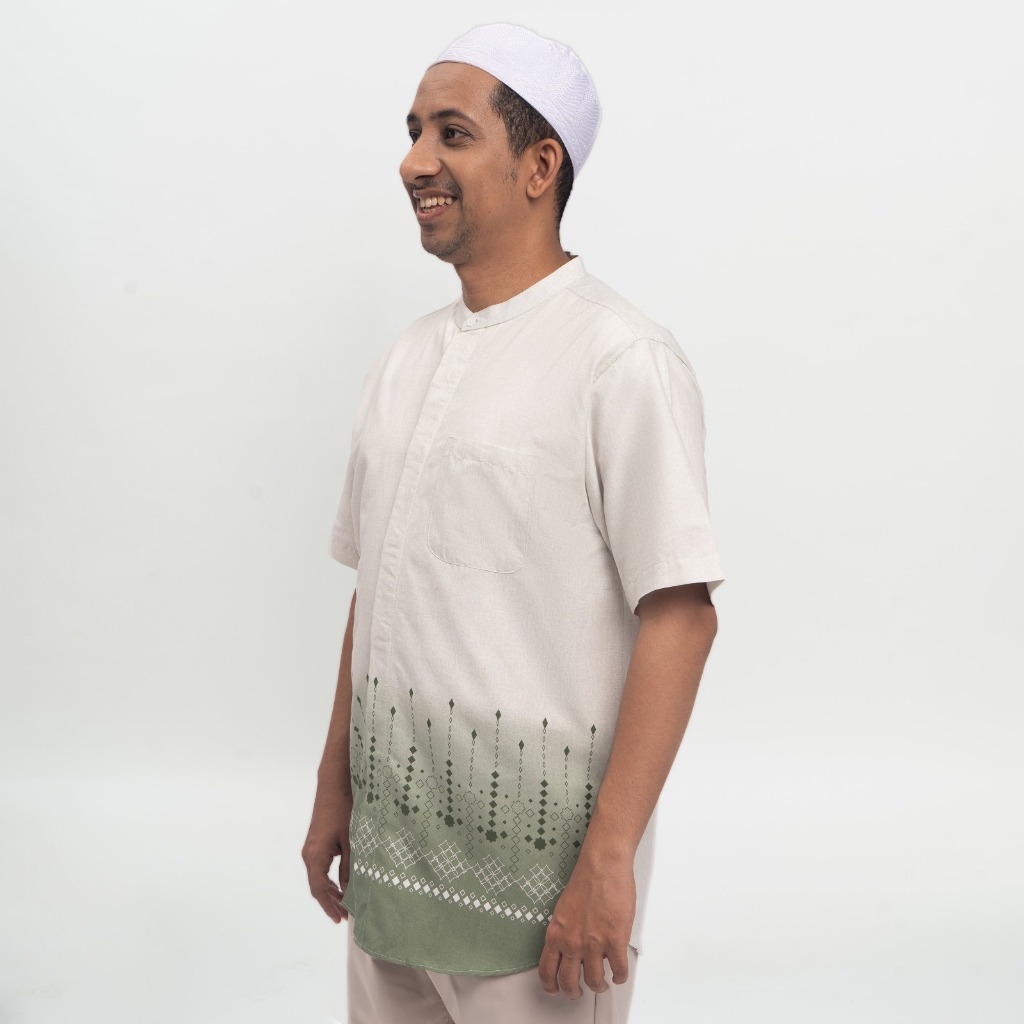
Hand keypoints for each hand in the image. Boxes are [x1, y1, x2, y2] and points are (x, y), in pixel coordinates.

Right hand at [301, 784, 353, 922]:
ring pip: (318, 877)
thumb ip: (349, 867)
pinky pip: (319, 867)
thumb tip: (350, 891)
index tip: (341, 919)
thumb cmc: (344, 810)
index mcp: (315, 855)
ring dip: (330, 891)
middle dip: (331, 902)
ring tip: (346, 904)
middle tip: (346, 916)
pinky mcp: (315, 843)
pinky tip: (341, 884)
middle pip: (317, 886)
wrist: (333, 786)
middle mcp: (308, 854)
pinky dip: (329, 879)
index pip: (319, 889)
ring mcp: (310, 848)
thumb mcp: (351, 841)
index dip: (329, 906)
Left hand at [537, 847, 635, 997]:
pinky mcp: (615, 941)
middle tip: (579, 992)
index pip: (546, 970)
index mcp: (556, 933)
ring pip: (594, 981)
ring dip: (599, 985)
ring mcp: (593, 944)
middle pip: (569, 982)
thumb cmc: (585, 880)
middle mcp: (572, 943)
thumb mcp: (563, 909)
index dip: (550, 985)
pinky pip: (618, 970)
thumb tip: (573, 948)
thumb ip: (566, 931)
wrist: (602, 866)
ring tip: (602, 983)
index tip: (555, 990)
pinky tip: (619, 974)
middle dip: (574, 992)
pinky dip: (620, 976)